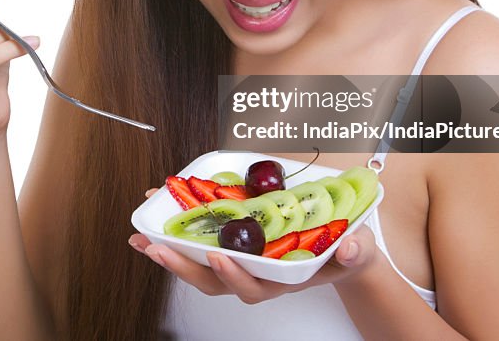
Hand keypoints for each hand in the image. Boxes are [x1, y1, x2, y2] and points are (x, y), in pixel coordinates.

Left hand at [128, 188, 380, 303]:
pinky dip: (175, 230)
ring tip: (142, 237)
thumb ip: (355, 251)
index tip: (219, 257)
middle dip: (182, 266)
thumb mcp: (357, 251)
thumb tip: (351, 248)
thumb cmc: (345, 252)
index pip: (252, 287)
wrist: (340, 249)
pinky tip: (157, 211)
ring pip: (198, 267)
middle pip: (212, 281)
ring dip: (169, 252)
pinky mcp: (230, 245)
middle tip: (157, 247)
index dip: (233, 276)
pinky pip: (197, 244)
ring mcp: (239, 262)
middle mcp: (255, 276)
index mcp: (281, 280)